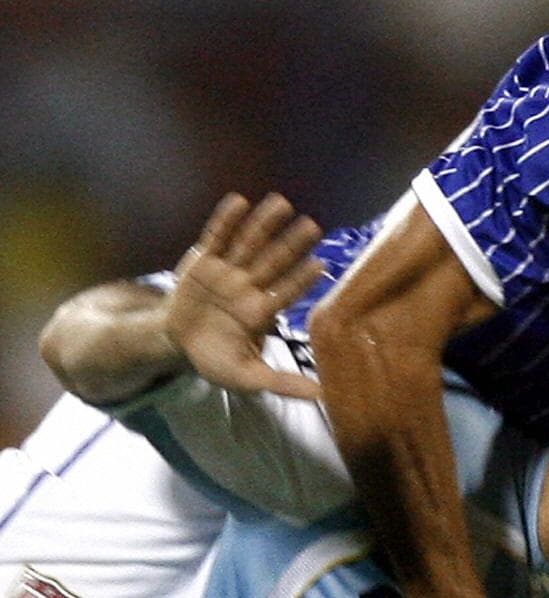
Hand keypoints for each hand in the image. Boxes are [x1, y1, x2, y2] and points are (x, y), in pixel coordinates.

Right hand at [167, 193, 325, 399]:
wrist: (176, 341)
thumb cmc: (216, 357)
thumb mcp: (246, 376)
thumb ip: (281, 383)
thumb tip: (322, 396)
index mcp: (262, 311)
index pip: (286, 292)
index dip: (301, 280)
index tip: (320, 265)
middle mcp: (250, 286)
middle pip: (274, 261)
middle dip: (291, 244)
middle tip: (313, 226)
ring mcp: (228, 270)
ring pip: (250, 243)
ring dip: (264, 224)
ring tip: (282, 202)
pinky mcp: (205, 258)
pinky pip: (217, 237)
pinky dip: (226, 220)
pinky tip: (239, 201)